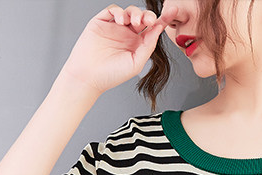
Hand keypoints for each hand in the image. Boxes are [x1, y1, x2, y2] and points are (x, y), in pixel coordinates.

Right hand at [60, 4, 178, 95]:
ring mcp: (114, 28)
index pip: (152, 29)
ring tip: (133, 22)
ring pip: (129, 12)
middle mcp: (127, 35)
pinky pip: (112, 10)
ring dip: (134, 13)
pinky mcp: (101, 22)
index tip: (172, 11)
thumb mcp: (136, 63)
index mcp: (137, 45)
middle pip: (142, 18)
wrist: (88, 76)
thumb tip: (158, 29)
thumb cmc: (111, 75)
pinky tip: (120, 20)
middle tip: (148, 20)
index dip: (163, 20)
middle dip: (148, 15)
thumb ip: (148, 46)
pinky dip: (119, 11)